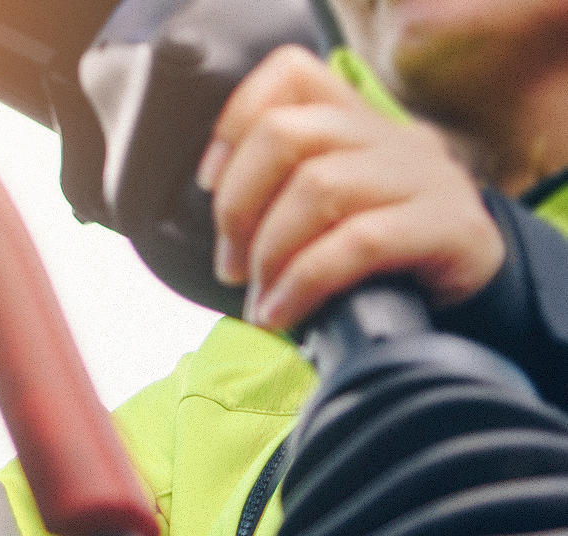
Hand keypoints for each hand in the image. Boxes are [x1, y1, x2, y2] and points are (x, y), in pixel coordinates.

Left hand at [197, 46, 506, 330]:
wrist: (473, 291)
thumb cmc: (386, 258)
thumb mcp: (334, 215)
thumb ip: (286, 201)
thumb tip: (223, 236)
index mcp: (357, 124)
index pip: (292, 76)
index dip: (236, 120)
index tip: (210, 182)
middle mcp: (390, 137)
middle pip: (289, 133)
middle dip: (239, 205)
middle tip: (231, 266)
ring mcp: (423, 177)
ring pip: (320, 188)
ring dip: (270, 252)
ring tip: (261, 297)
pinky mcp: (447, 226)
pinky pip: (358, 243)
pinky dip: (305, 283)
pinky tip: (283, 312)